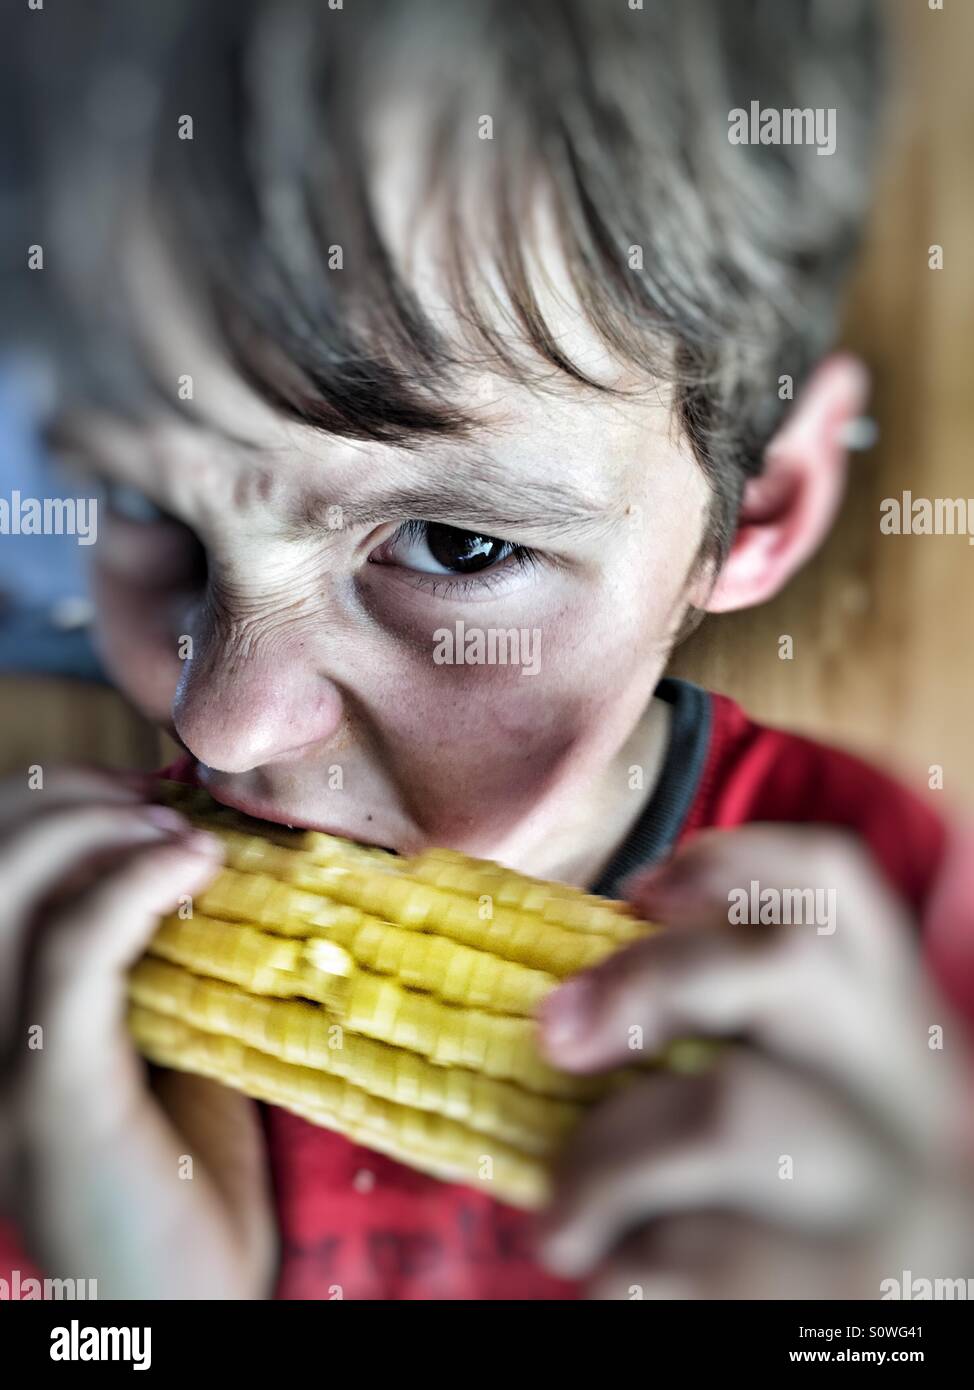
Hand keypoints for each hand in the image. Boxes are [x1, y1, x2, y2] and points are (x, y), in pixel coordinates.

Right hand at [0, 767, 276, 1298]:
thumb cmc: (180, 1176)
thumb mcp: (156, 1043)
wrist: (183, 1309)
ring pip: (11, 887)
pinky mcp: (50, 1095)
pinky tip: (192, 863)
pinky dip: (132, 883)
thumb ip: (148, 958)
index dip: (45, 800)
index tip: (138, 789)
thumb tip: (192, 845)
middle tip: (161, 802)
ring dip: (102, 829)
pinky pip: (74, 952)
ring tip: (185, 836)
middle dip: (67, 797)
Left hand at [537, 826, 973, 1298]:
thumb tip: (570, 1001)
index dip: (730, 864)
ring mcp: (896, 1196)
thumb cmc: (786, 1227)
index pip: (838, 888)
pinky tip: (622, 1274)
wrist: (843, 1346)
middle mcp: (919, 1098)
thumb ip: (722, 1047)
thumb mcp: (799, 1116)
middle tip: (555, 1036)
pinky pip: (694, 1248)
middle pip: (790, 963)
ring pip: (729, 1111)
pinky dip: (623, 1260)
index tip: (638, 895)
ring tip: (563, 1222)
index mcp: (892, 1031)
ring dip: (604, 1162)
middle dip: (647, 980)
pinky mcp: (847, 1294)